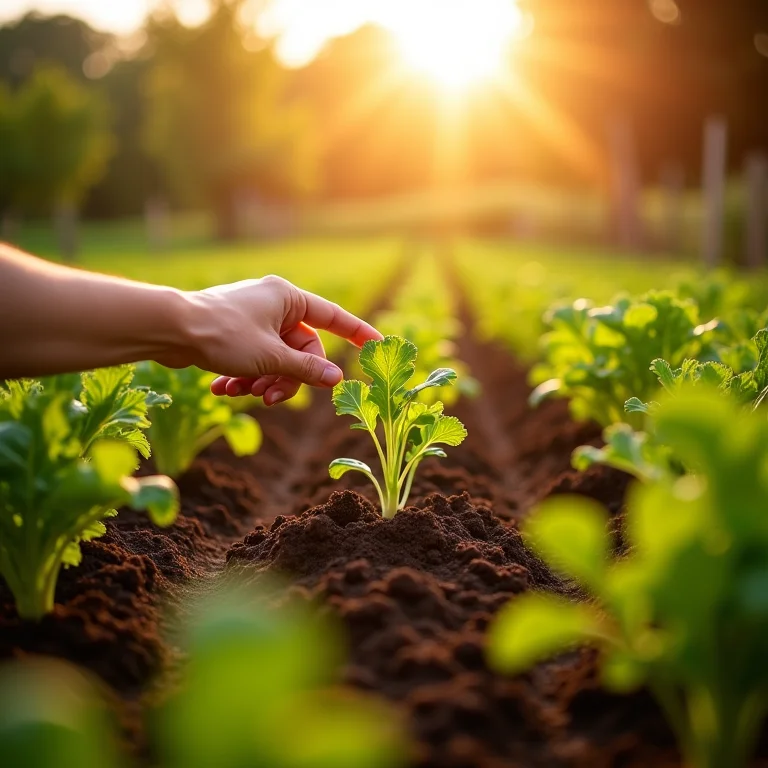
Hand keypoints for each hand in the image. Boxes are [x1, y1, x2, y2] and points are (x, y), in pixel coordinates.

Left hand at [164, 275, 381, 405]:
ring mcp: (253, 318)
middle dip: (286, 377)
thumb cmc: (220, 335)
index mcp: (287, 298)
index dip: (358, 332)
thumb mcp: (269, 357)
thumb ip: (306, 369)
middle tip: (269, 397)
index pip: (333, 316)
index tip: (378, 345)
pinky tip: (222, 389)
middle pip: (300, 348)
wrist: (166, 329)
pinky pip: (253, 358)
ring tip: (240, 393)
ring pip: (275, 358)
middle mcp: (273, 304)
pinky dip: (242, 376)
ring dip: (261, 380)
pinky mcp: (234, 333)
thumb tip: (337, 380)